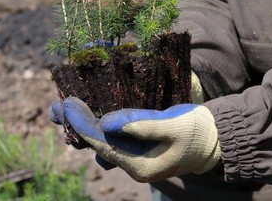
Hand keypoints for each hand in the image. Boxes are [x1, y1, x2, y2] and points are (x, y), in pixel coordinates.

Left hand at [50, 97, 220, 182]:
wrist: (214, 139)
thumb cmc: (197, 132)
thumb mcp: (173, 126)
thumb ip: (142, 125)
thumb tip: (107, 122)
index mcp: (140, 166)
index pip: (103, 145)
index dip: (83, 125)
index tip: (67, 105)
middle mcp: (133, 164)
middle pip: (97, 144)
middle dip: (77, 124)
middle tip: (57, 106)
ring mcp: (134, 155)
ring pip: (102, 140)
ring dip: (85, 123)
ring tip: (68, 106)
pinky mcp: (137, 144)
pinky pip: (112, 135)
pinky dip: (99, 122)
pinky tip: (91, 109)